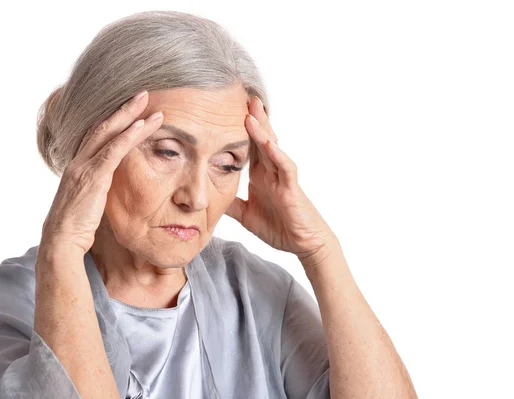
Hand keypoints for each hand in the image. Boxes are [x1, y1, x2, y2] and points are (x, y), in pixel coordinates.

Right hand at [40, 90, 162, 254]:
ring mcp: (83, 167)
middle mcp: (79, 161)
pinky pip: (112, 151)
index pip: (98, 135)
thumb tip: (112, 183)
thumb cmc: (76, 225)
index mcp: (79, 165)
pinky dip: (128, 136)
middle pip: (103, 126)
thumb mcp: (89, 200)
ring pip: (108, 133)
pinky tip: (142, 125)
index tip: (133, 108)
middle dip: (124, 109)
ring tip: (149, 103)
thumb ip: (99, 186)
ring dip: (130, 116)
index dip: (116, 119)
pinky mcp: (91, 178)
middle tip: (143, 94)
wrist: (60, 241)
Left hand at [225, 96, 336, 260]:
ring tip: (251, 110)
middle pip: (260, 139)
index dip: (237, 130)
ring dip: (262, 129)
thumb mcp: (246, 215)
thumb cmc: (280, 227)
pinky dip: (277, 154)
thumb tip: (210, 196)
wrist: (304, 243)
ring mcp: (282, 178)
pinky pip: (285, 168)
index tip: (222, 111)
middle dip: (251, 117)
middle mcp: (271, 172)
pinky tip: (268, 142)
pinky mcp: (291, 189)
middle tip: (239, 95)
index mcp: (260, 176)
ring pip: (272, 147)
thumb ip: (231, 203)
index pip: (247, 147)